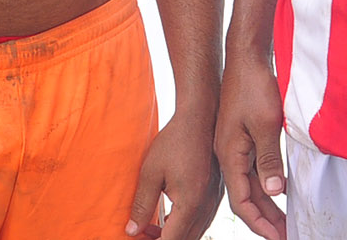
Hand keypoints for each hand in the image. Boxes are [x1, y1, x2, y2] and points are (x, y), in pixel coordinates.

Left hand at [128, 111, 221, 239]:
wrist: (199, 120)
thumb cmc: (175, 142)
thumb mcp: (150, 173)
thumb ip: (142, 205)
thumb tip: (132, 231)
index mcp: (190, 204)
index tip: (138, 239)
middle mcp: (205, 207)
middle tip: (141, 235)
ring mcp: (212, 202)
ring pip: (194, 234)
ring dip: (172, 236)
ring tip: (148, 229)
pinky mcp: (214, 196)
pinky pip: (199, 222)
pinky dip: (182, 226)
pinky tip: (166, 218)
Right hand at [214, 51, 287, 239]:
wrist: (245, 56)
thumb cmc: (254, 86)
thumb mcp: (266, 124)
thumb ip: (269, 159)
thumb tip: (273, 192)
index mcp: (229, 154)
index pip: (241, 201)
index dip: (259, 223)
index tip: (278, 237)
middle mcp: (228, 154)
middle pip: (245, 197)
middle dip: (265, 219)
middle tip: (286, 235)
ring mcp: (234, 145)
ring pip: (250, 184)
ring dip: (267, 204)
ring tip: (285, 221)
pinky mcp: (242, 136)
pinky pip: (253, 168)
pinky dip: (266, 184)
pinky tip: (280, 190)